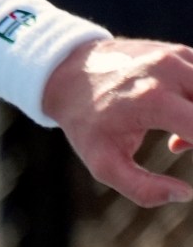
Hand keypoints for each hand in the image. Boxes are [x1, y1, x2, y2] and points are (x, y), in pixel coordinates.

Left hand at [44, 38, 192, 207]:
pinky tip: (181, 114)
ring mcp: (178, 58)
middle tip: (180, 145)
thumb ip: (142, 189)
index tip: (179, 150)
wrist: (66, 72)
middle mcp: (170, 73)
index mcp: (153, 101)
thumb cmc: (85, 122)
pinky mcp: (181, 52)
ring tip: (181, 132)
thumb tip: (186, 194)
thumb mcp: (103, 163)